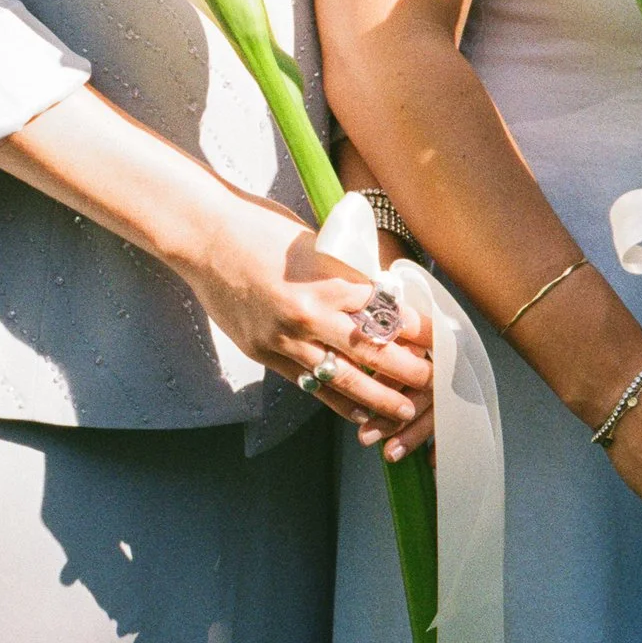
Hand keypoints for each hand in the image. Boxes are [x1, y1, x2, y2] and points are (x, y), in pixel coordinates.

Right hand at [171, 192, 434, 434]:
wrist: (202, 238)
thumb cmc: (261, 230)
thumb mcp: (316, 246)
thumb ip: (346, 275)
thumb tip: (382, 295)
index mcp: (327, 283)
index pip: (385, 312)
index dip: (416, 329)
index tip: (439, 339)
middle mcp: (308, 316)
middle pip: (371, 351)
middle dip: (407, 370)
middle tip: (434, 381)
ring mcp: (283, 339)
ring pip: (341, 378)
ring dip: (377, 398)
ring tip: (405, 410)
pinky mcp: (264, 354)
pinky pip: (308, 384)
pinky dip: (336, 400)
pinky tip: (359, 412)